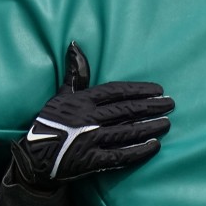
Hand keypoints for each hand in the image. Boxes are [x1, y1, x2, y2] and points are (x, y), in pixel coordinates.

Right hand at [8, 41, 173, 189]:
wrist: (34, 158)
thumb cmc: (50, 122)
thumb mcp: (61, 95)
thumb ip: (75, 73)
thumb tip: (75, 44)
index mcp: (82, 100)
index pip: (117, 91)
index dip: (139, 90)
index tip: (158, 89)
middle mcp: (88, 119)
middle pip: (126, 111)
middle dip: (152, 107)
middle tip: (171, 104)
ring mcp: (90, 141)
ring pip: (127, 132)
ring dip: (150, 127)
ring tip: (167, 123)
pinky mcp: (91, 161)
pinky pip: (120, 156)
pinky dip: (138, 151)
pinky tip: (154, 146)